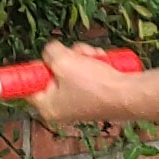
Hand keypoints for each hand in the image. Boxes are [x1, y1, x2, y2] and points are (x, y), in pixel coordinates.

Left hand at [28, 41, 146, 128]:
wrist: (130, 95)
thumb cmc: (95, 84)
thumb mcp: (62, 61)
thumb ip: (49, 52)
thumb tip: (50, 51)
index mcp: (47, 106)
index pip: (28, 86)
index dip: (33, 68)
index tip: (32, 62)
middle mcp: (61, 107)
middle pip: (52, 72)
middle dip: (66, 57)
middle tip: (74, 54)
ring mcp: (78, 101)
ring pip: (71, 68)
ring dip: (82, 56)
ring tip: (93, 56)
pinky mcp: (94, 95)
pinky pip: (86, 73)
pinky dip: (93, 63)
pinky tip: (102, 60)